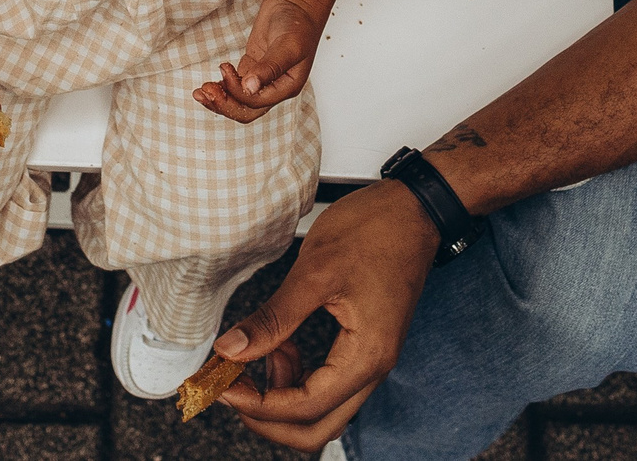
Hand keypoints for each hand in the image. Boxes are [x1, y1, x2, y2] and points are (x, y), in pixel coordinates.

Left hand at [195, 0, 319, 122]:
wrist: (296, 3)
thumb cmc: (298, 24)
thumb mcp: (287, 46)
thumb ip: (269, 68)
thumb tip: (249, 87)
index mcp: (286, 87)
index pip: (257, 102)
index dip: (237, 92)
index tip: (225, 70)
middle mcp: (274, 88)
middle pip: (246, 110)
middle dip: (224, 104)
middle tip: (204, 91)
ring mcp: (261, 78)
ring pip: (238, 100)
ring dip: (219, 99)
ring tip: (199, 92)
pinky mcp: (251, 67)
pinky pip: (234, 85)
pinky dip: (221, 87)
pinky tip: (208, 84)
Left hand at [215, 179, 438, 449]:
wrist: (414, 209)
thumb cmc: (376, 231)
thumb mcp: (314, 272)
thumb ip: (273, 318)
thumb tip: (232, 349)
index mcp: (365, 357)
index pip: (305, 408)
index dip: (258, 405)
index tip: (222, 385)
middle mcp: (373, 368)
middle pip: (317, 427)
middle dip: (269, 417)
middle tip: (233, 388)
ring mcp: (372, 359)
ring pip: (323, 408)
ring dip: (284, 395)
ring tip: (258, 354)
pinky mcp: (366, 346)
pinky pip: (330, 382)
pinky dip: (299, 375)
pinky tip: (282, 345)